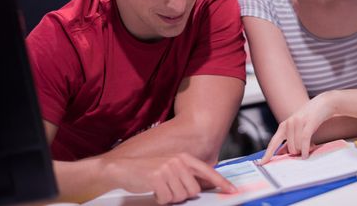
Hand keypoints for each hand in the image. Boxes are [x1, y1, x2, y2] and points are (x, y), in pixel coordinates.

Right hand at [104, 152, 235, 204]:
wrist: (123, 168)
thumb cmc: (147, 170)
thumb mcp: (170, 167)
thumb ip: (187, 175)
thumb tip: (202, 187)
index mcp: (184, 157)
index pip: (207, 171)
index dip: (221, 182)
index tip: (233, 191)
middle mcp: (178, 161)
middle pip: (193, 190)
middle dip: (182, 195)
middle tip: (169, 190)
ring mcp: (168, 168)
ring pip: (180, 196)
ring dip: (170, 197)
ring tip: (160, 188)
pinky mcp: (157, 178)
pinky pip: (166, 199)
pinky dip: (160, 199)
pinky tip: (153, 190)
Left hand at [260, 92, 335, 163]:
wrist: (323, 104)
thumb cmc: (309, 118)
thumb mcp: (297, 129)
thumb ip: (288, 140)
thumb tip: (280, 153)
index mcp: (284, 126)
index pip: (273, 142)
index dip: (267, 154)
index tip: (261, 163)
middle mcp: (288, 123)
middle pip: (289, 148)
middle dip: (297, 152)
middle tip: (305, 149)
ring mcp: (298, 122)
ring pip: (297, 145)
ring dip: (304, 150)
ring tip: (311, 146)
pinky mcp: (308, 122)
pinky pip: (304, 140)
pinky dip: (305, 149)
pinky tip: (306, 155)